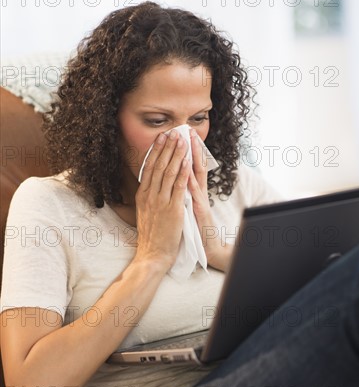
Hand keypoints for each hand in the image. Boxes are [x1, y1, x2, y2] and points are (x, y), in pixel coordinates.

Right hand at [133, 130, 190, 271]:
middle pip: (159, 166)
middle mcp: (150, 196)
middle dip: (167, 147)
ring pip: (169, 172)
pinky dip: (183, 172)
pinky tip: (187, 161)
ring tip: (182, 140)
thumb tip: (149, 184)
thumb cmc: (151, 236)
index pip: (149, 167)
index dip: (156, 151)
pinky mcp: (173, 210)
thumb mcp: (143, 213)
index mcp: (142, 195)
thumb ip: (147, 197)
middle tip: (174, 132)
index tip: (161, 138)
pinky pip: (179, 187)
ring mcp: (161, 202)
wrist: (153, 254)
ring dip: (176, 154)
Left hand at [188, 129, 232, 271]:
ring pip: (196, 175)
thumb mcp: (189, 208)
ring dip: (192, 157)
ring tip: (188, 141)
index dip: (186, 151)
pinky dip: (191, 181)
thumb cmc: (196, 230)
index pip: (190, 167)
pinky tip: (187, 169)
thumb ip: (186, 194)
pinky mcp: (200, 211)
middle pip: (195, 166)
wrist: (207, 248)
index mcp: (193, 192)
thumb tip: (180, 182)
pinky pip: (195, 193)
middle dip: (192, 147)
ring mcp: (200, 201)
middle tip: (187, 129)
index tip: (181, 135)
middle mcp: (198, 193)